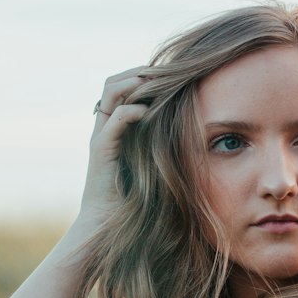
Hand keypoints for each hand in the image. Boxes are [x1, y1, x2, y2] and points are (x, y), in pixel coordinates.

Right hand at [77, 66, 153, 228]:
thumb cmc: (134, 200)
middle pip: (112, 82)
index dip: (142, 75)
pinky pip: (114, 119)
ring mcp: (101, 136)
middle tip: (163, 71)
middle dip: (137, 71)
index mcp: (116, 127)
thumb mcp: (155, 164)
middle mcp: (105, 127)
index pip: (122, 87)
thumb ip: (164, 145)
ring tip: (155, 81)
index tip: (169, 74)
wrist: (106, 226)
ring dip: (132, 81)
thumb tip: (195, 132)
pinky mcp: (101, 150)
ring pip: (109, 92)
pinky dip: (131, 109)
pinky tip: (148, 111)